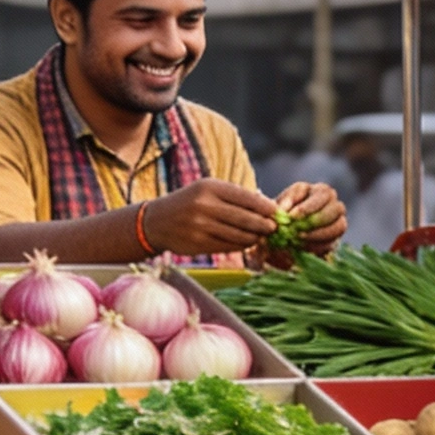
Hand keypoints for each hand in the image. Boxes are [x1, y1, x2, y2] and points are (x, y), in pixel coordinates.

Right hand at [142, 177, 278, 256]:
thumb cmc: (190, 203)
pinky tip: (248, 243)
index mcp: (209, 187)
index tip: (277, 212)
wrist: (156, 221)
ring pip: (238, 235)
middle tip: (275, 228)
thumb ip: (233, 196)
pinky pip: (227, 246)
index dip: (265, 207)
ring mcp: (200, 226)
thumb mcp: (207, 189)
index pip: (245, 197)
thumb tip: (266, 204)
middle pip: (245, 218)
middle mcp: (204, 205)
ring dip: (255, 237)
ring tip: (263, 236)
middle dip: (264, 224)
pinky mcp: (198, 244)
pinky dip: (241, 245)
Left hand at [270, 181, 345, 266]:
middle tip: (297, 229)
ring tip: (298, 238)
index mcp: (322, 191)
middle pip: (336, 209)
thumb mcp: (281, 203)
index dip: (308, 206)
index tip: (292, 216)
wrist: (284, 229)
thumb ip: (283, 204)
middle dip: (316, 220)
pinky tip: (301, 247)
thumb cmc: (284, 211)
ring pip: (339, 226)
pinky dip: (316, 246)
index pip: (323, 194)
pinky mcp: (335, 240)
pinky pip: (332, 243)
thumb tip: (283, 211)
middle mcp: (334, 205)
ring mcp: (338, 222)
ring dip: (318, 234)